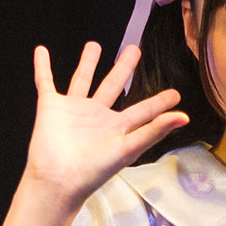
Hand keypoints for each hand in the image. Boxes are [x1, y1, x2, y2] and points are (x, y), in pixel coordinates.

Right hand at [23, 41, 188, 205]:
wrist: (60, 180)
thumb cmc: (94, 170)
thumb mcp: (129, 148)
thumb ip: (154, 130)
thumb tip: (183, 117)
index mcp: (118, 127)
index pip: (144, 110)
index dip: (159, 102)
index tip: (175, 94)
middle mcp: (97, 116)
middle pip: (114, 85)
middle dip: (124, 67)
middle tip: (134, 50)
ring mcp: (74, 110)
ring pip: (82, 79)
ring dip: (88, 63)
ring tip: (95, 45)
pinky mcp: (52, 107)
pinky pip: (46, 82)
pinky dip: (43, 67)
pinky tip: (42, 52)